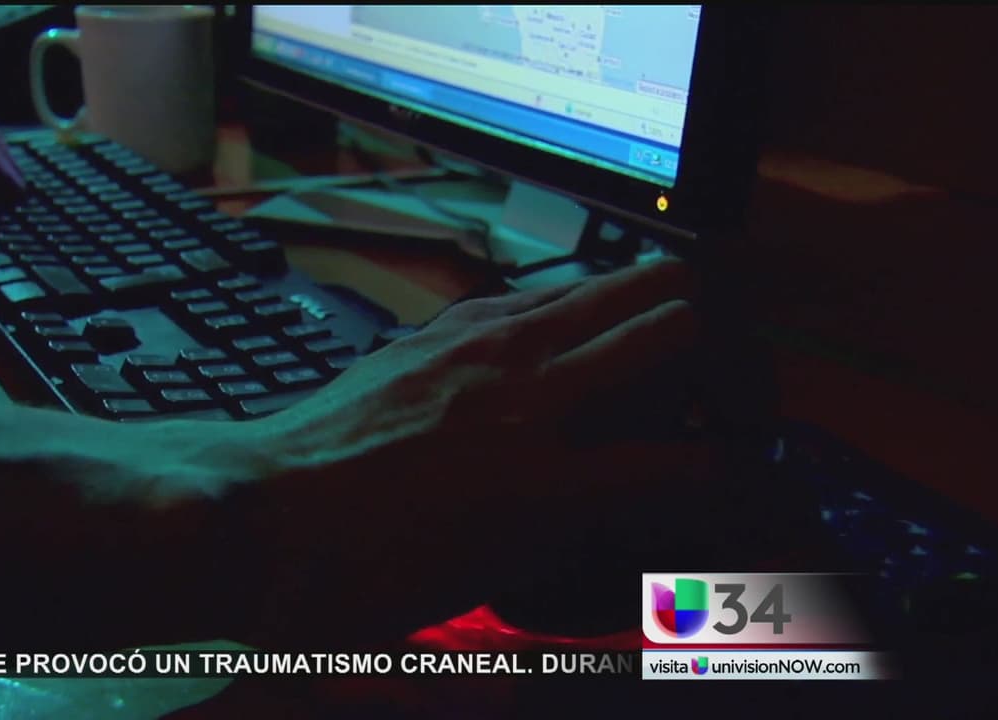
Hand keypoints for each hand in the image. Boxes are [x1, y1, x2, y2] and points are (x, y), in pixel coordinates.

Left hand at [230, 259, 725, 644]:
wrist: (264, 511)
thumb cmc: (359, 571)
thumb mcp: (482, 583)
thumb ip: (574, 533)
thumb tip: (630, 500)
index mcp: (541, 478)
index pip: (689, 460)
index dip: (732, 473)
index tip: (734, 478)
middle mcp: (524, 393)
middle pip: (672, 314)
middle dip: (720, 350)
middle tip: (717, 387)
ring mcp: (482, 345)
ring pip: (610, 280)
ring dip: (655, 307)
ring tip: (659, 346)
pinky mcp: (444, 327)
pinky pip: (538, 292)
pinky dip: (575, 309)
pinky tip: (565, 345)